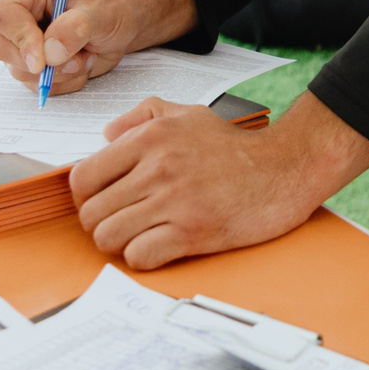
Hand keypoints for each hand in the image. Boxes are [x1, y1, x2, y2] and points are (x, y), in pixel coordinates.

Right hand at [0, 0, 192, 93]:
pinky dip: (62, 82)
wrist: (125, 22)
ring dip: (58, 73)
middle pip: (0, 47)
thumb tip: (50, 52)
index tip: (43, 59)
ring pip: (19, 71)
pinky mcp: (30, 63)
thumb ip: (76, 27)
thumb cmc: (113, 6)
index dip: (19, 38)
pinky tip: (81, 63)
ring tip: (86, 55)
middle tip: (77, 58)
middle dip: (42, 62)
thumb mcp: (102, 11)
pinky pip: (35, 85)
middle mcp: (18, 13)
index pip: (2, 13)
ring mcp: (21, 40)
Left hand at [71, 90, 368, 268]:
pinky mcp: (192, 232)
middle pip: (91, 213)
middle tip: (124, 220)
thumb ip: (143, 115)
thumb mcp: (189, 113)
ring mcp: (174, 201)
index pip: (83, 177)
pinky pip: (139, 256)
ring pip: (109, 237)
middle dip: (102, 222)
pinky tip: (160, 245)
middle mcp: (158, 167)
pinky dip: (143, 256)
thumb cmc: (237, 146)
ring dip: (120, 242)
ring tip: (141, 234)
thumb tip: (107, 135)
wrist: (285, 167)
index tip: (104, 199)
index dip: (88, 195)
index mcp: (152, 137)